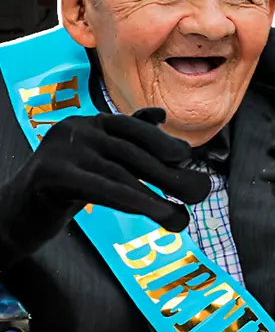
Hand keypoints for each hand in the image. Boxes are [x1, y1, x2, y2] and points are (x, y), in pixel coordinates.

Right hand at [0, 108, 208, 266]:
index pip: (132, 128)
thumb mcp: (98, 161)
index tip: (186, 156)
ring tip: (181, 217)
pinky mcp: (51, 176)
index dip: (161, 141)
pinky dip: (134, 200)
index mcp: (89, 123)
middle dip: (169, 174)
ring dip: (156, 196)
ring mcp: (61, 150)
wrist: (14, 216)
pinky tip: (157, 213)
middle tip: (200, 192)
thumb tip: (160, 114)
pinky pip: (102, 188)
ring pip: (120, 173)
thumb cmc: (63, 189)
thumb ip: (127, 140)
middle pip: (131, 152)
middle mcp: (75, 128)